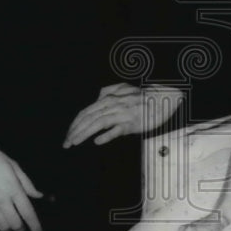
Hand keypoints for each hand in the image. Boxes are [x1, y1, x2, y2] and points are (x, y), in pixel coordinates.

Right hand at [0, 120, 43, 230]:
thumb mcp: (15, 166)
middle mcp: (2, 199)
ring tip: (10, 223)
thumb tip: (38, 196)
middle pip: (15, 224)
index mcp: (14, 188)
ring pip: (2, 227)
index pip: (28, 213)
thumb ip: (27, 183)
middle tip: (23, 227)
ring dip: (9, 228)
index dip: (35, 226)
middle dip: (22, 229)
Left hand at [63, 83, 183, 146]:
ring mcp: (122, 114)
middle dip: (75, 131)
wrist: (164, 99)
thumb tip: (97, 96)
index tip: (68, 134)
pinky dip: (106, 135)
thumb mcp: (125, 87)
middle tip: (66, 143)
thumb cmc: (144, 96)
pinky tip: (97, 141)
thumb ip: (109, 90)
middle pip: (89, 117)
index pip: (86, 111)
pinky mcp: (132, 123)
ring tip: (74, 143)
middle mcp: (113, 104)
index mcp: (110, 97)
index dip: (75, 123)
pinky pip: (117, 130)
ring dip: (84, 133)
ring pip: (98, 123)